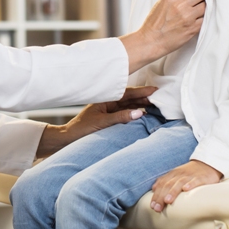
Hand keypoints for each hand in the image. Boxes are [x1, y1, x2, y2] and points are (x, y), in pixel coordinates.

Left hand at [35, 86, 156, 157]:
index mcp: (105, 99)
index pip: (126, 93)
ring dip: (141, 105)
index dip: (141, 92)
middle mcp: (108, 103)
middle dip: (144, 97)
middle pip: (129, 98)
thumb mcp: (103, 123)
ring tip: (155, 105)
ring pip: (128, 105)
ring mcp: (109, 110)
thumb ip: (121, 117)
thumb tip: (139, 112)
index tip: (154, 90)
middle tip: (159, 97)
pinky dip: (135, 113)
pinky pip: (125, 113)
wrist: (68, 138)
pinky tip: (143, 114)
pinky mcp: (109, 118)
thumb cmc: (82, 129)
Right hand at [119, 0, 205, 72]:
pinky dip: (205, 17)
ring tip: (203, 7)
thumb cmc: (154, 23)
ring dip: (206, 5)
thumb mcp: (161, 3)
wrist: (151, 41)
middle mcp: (181, 5)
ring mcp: (188, 17)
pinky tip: (201, 17)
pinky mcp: (193, 28)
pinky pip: (205, 19)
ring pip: (206, 5)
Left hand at [149, 160, 222, 211]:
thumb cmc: (189, 173)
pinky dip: (190, 184)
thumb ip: (165, 181)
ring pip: (179, 183)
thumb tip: (154, 189)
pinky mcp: (201, 177)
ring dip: (172, 192)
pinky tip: (186, 189)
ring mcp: (190, 176)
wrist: (207, 164)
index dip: (156, 195)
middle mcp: (179, 174)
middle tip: (157, 208)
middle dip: (161, 197)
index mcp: (172, 174)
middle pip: (168, 185)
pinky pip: (195, 181)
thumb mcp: (176, 175)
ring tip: (167, 201)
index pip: (161, 184)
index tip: (152, 206)